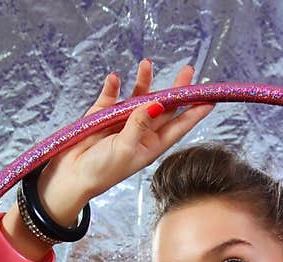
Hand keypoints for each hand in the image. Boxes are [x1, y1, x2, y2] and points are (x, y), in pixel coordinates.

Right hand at [39, 60, 215, 211]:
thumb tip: (157, 103)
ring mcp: (122, 122)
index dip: (194, 113)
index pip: (178, 126)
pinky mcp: (103, 113)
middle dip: (175, 89)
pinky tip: (114, 79)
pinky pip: (111, 95)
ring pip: (139, 97)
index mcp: (151, 145)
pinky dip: (113, 87)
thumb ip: (139, 124)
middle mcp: (141, 132)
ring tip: (146, 64)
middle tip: (188, 70)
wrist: (72, 175)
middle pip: (164, 107)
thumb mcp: (124, 149)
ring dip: (143, 81)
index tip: (210, 99)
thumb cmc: (101, 171)